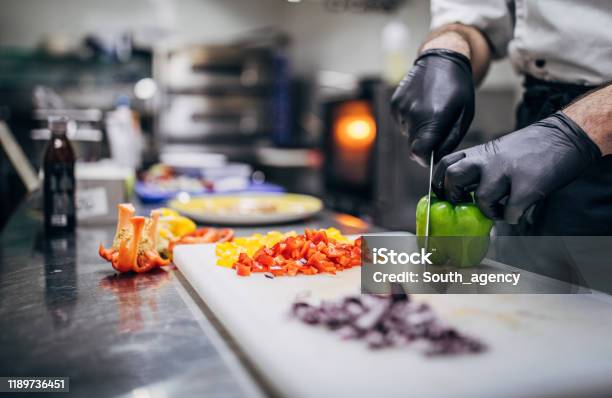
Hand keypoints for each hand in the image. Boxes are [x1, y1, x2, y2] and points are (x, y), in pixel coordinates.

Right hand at [391, 48, 474, 165]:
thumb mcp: (464, 115)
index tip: (432, 156)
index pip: (420, 153)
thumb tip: (436, 157)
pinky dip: (411, 119)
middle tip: (437, 128)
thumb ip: (450, 140)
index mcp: (434, 118)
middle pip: (413, 145)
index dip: (426, 159)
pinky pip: (402, 122)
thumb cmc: (457, 87)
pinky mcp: (395, 103)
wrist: (441, 58)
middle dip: (424, 143)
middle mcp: (414, 114)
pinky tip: (421, 105)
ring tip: (430, 111)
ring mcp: (402, 108)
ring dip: (418, 129)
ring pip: (408, 134)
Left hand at [433, 112, 601, 223]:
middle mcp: (489, 160)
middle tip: (465, 205)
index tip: (443, 195)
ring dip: (487, 211)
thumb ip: (481, 167)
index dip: (439, 182)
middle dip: (454, 196)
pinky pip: (510, 211)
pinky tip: (517, 212)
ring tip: (497, 211)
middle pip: (453, 177)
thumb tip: (464, 193)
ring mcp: (508, 172)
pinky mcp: (528, 185)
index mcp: (481, 152)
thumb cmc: (532, 147)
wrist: (566, 135)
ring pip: (481, 198)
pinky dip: (511, 217)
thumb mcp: (498, 150)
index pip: (445, 163)